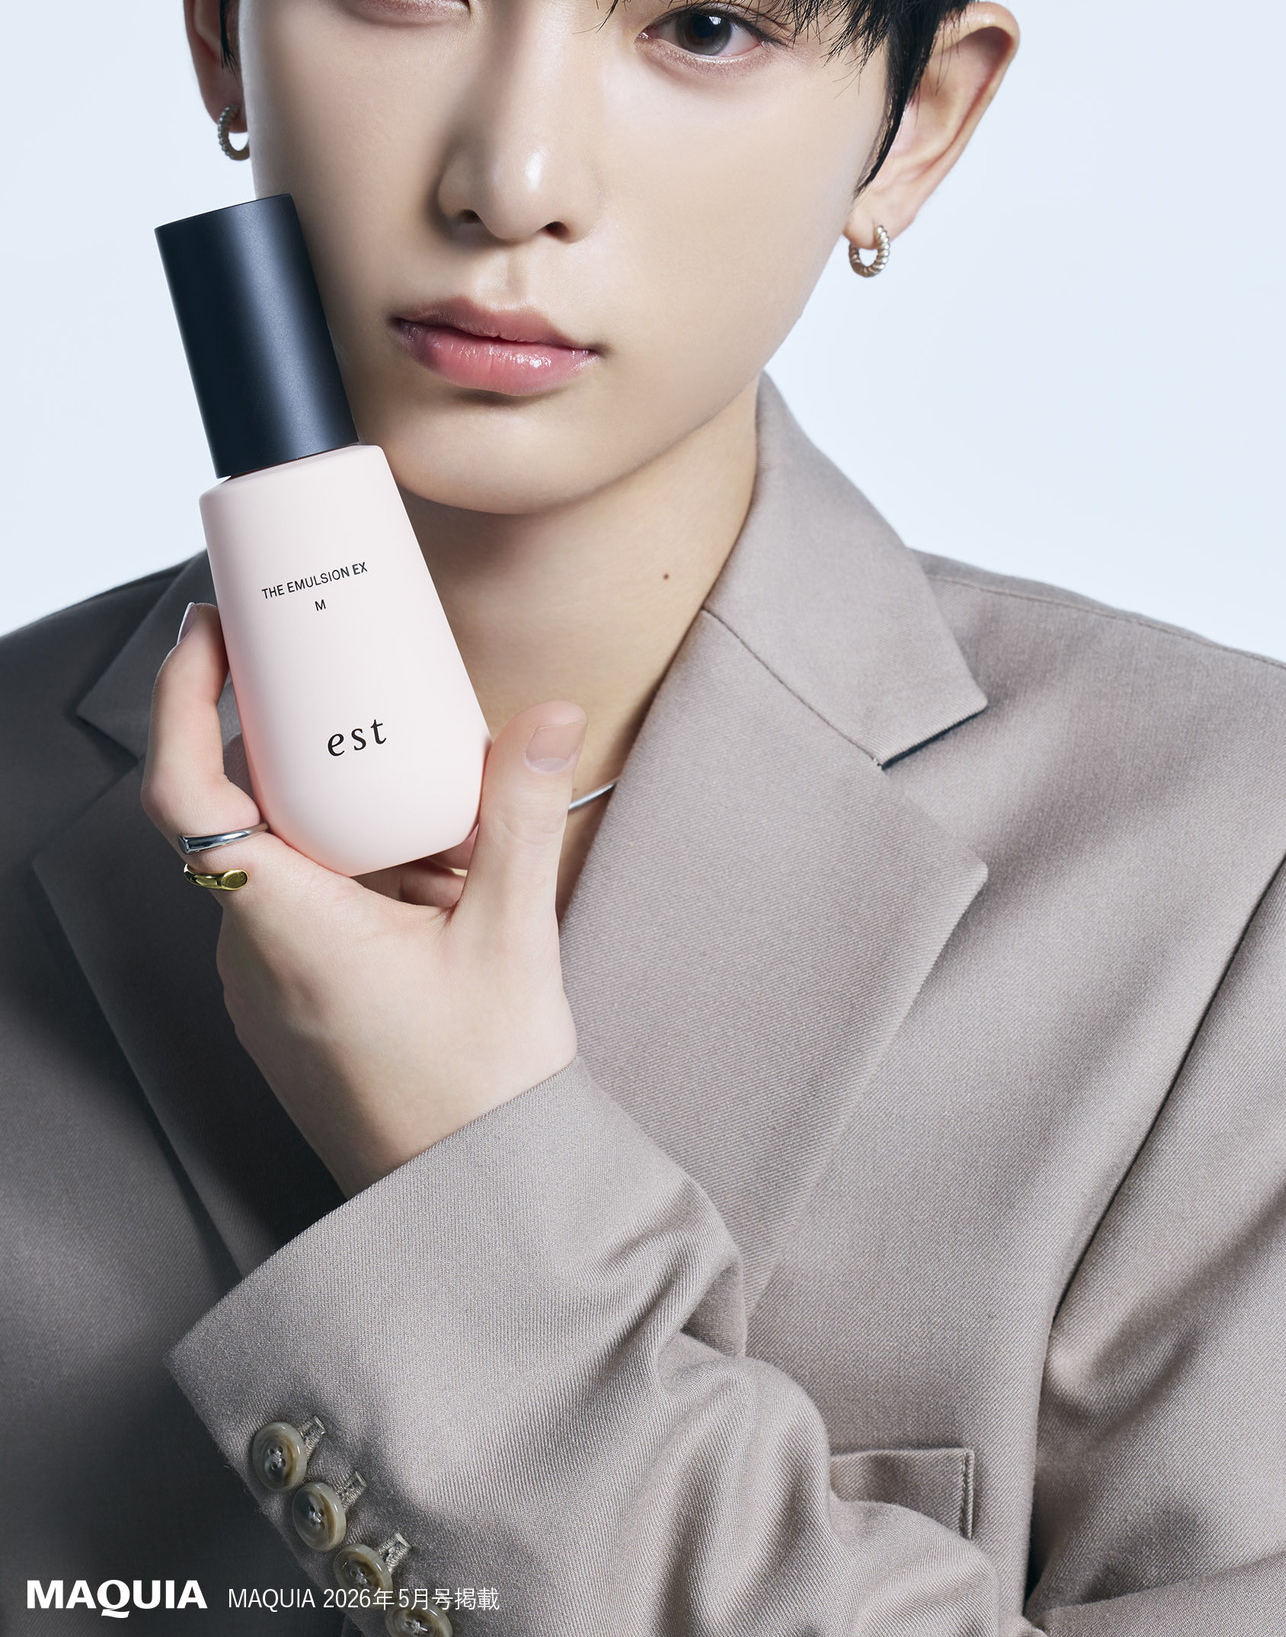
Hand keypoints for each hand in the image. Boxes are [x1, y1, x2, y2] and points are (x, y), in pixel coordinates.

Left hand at [142, 604, 582, 1195]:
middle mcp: (255, 954)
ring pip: (280, 858)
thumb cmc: (479, 1094)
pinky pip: (303, 903)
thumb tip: (544, 718)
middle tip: (358, 687)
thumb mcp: (513, 939)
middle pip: (242, 810)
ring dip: (342, 814)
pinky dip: (354, 866)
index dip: (183, 700)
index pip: (186, 793)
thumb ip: (521, 816)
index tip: (211, 635)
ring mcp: (267, 985)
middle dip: (303, 746)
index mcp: (288, 928)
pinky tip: (429, 872)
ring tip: (431, 801)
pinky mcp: (293, 1004)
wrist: (472, 1208)